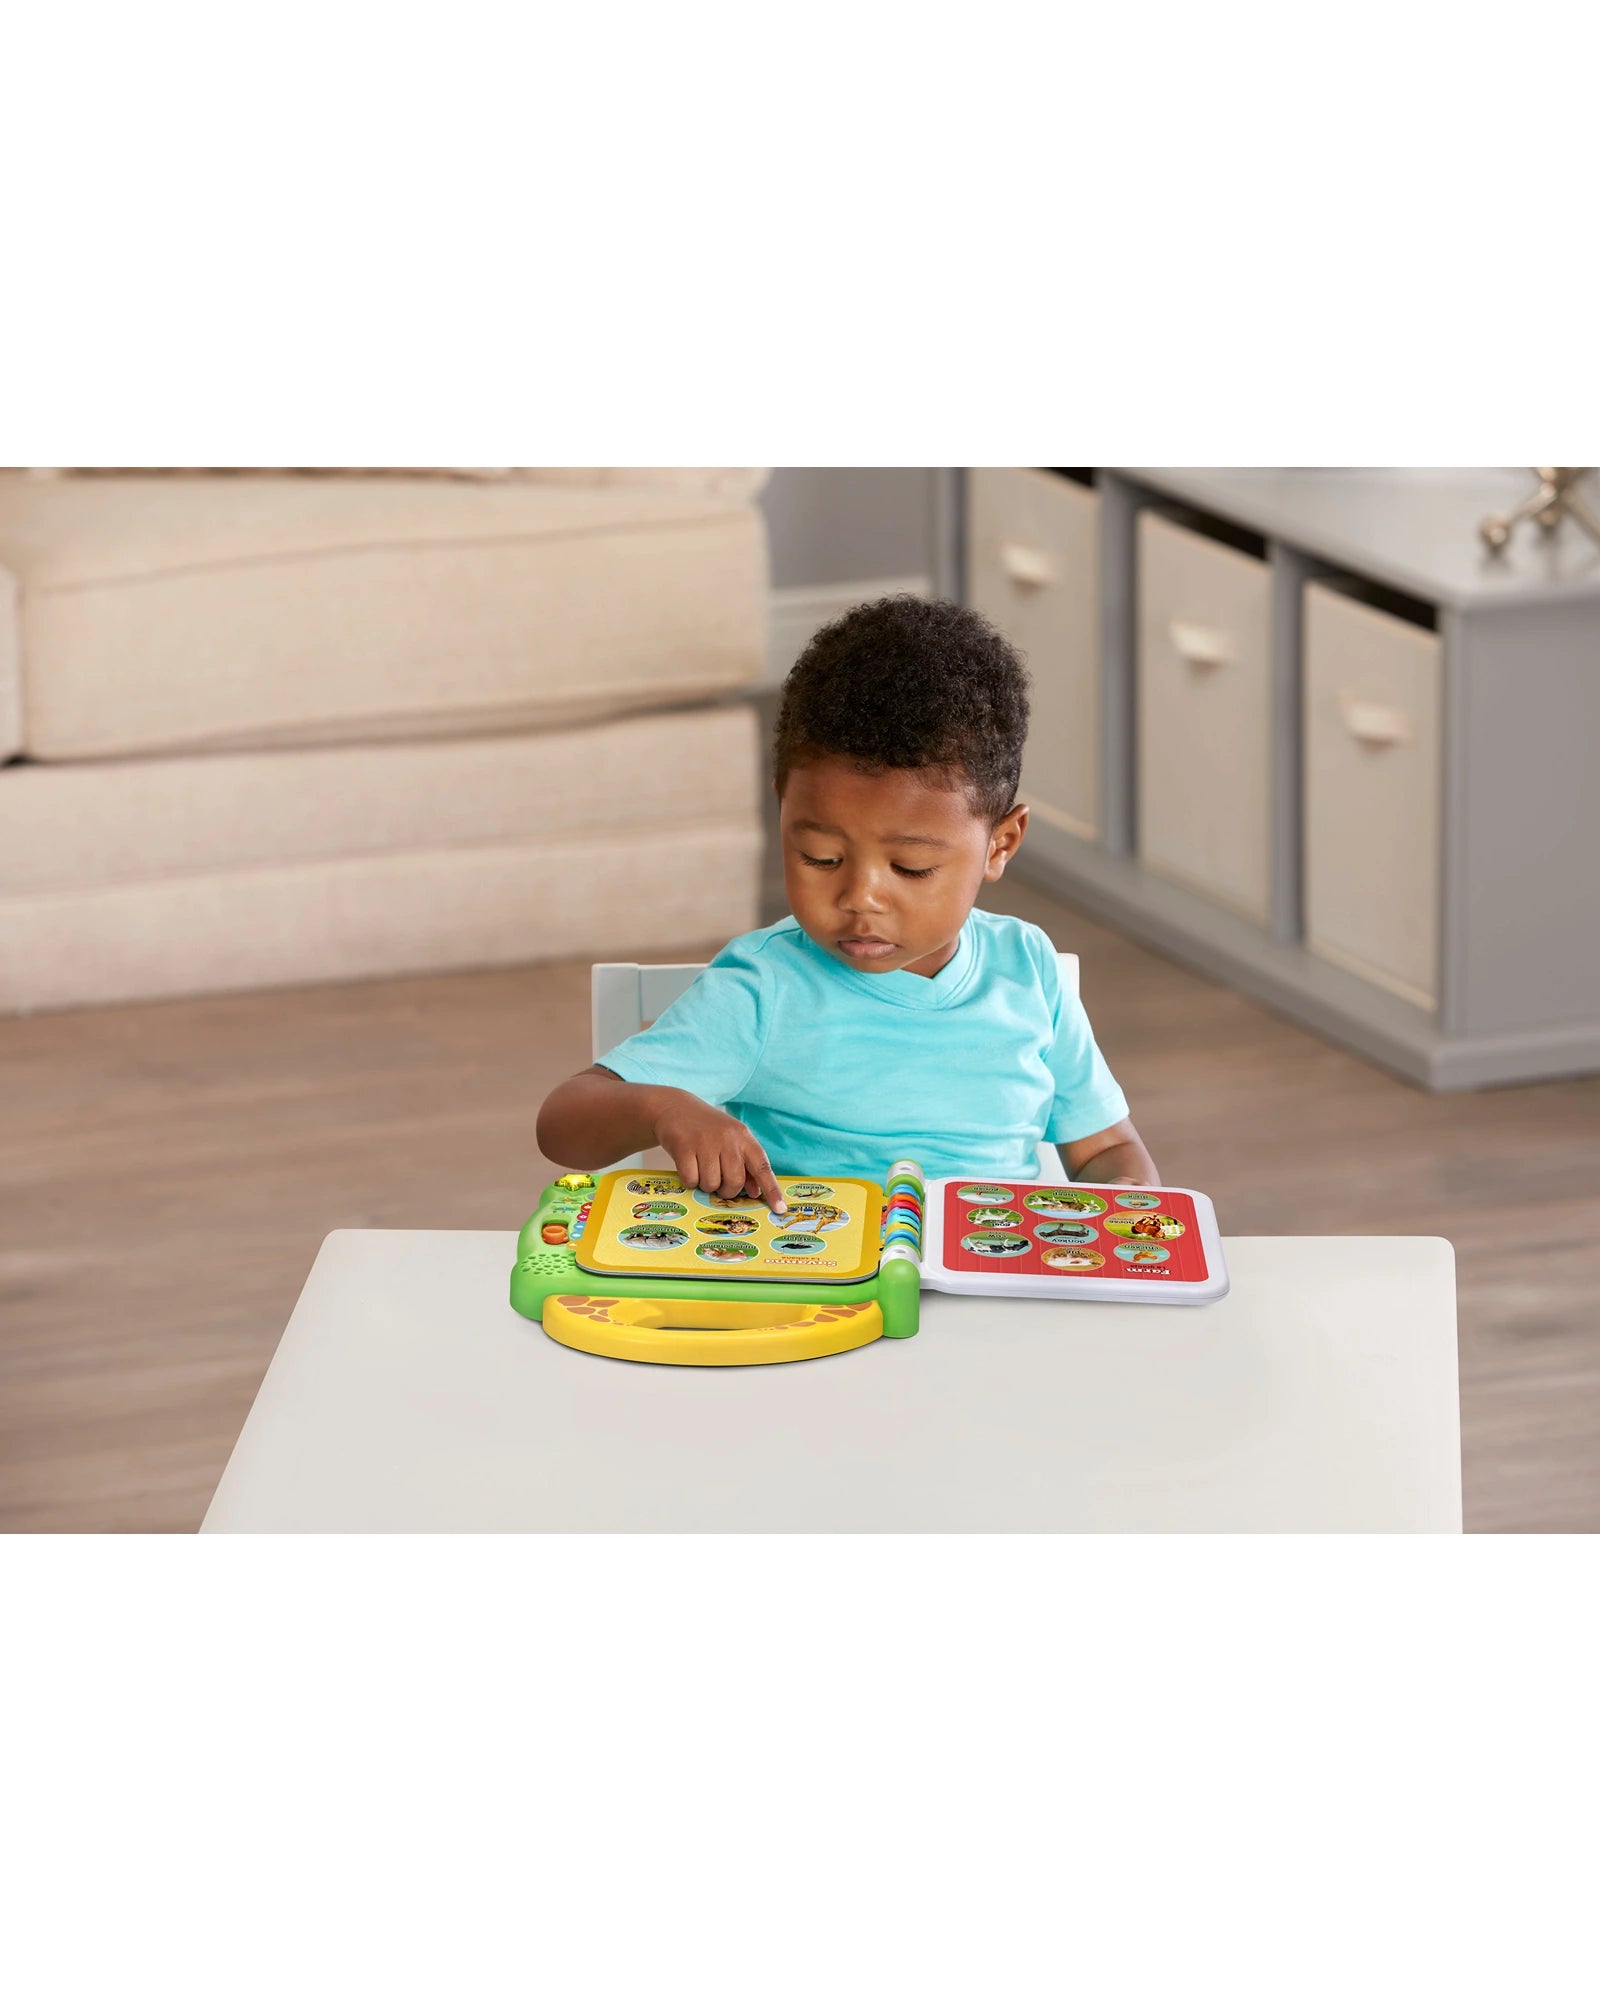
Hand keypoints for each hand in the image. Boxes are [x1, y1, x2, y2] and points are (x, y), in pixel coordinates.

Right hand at [650, 1090, 786, 1212]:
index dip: (772, 1189)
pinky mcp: (684, 1146)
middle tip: (719, 1182)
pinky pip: (691, 1179)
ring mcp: (705, 1141)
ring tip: (701, 1169)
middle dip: (726, 1190)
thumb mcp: (731, 1140)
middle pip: (735, 1182)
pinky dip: (689, 1180)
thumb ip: (745, 1165)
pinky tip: (688, 1166)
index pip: (762, 1166)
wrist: (675, 1107)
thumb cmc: (707, 1129)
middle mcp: (727, 1138)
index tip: (780, 1208)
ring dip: (706, 1184)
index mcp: (744, 1137)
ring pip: (711, 1184)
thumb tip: (756, 1191)